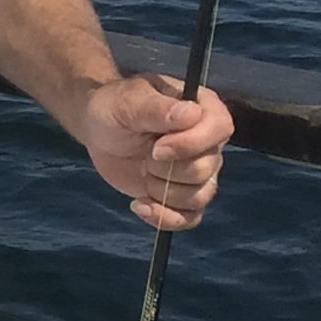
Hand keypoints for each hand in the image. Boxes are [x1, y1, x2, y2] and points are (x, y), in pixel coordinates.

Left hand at [77, 75, 233, 230]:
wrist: (100, 128)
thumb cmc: (116, 106)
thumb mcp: (129, 102)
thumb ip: (157, 108)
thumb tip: (190, 114)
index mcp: (203, 109)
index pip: (220, 128)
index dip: (191, 144)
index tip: (157, 148)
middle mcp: (208, 141)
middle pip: (206, 169)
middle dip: (167, 170)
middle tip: (145, 156)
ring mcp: (198, 171)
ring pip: (200, 197)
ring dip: (163, 191)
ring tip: (142, 171)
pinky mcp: (183, 196)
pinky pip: (190, 218)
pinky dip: (164, 217)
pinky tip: (140, 204)